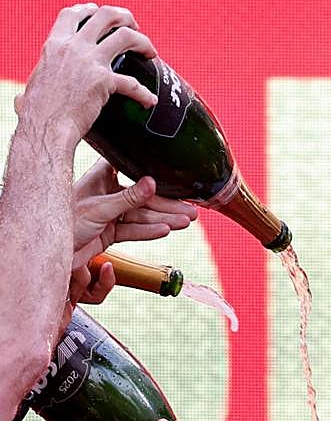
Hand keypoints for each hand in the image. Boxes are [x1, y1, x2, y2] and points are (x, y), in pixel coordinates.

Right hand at [19, 4, 157, 149]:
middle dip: (125, 18)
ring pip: (126, 37)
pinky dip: (144, 94)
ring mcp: (90, 62)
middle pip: (105, 16)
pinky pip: (132, 83)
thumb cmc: (38, 115)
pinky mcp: (104, 82)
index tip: (100, 14)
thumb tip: (22, 101)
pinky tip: (149, 101)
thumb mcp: (33, 88)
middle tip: (135, 29)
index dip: (90, 10)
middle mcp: (74, 47)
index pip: (73, 14)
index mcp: (55, 44)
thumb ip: (36, 87)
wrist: (46, 127)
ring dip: (143, 41)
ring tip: (152, 53)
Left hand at [71, 158, 197, 268]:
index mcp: (101, 177)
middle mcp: (107, 193)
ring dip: (165, 220)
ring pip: (142, 217)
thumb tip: (152, 183)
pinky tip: (166, 230)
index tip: (177, 178)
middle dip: (168, 206)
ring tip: (186, 222)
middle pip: (144, 199)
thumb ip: (128, 198)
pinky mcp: (110, 233)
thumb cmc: (62, 222)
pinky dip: (149, 232)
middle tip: (191, 210)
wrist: (48, 251)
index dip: (154, 173)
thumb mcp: (99, 208)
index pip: (132, 169)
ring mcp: (110, 214)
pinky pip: (134, 231)